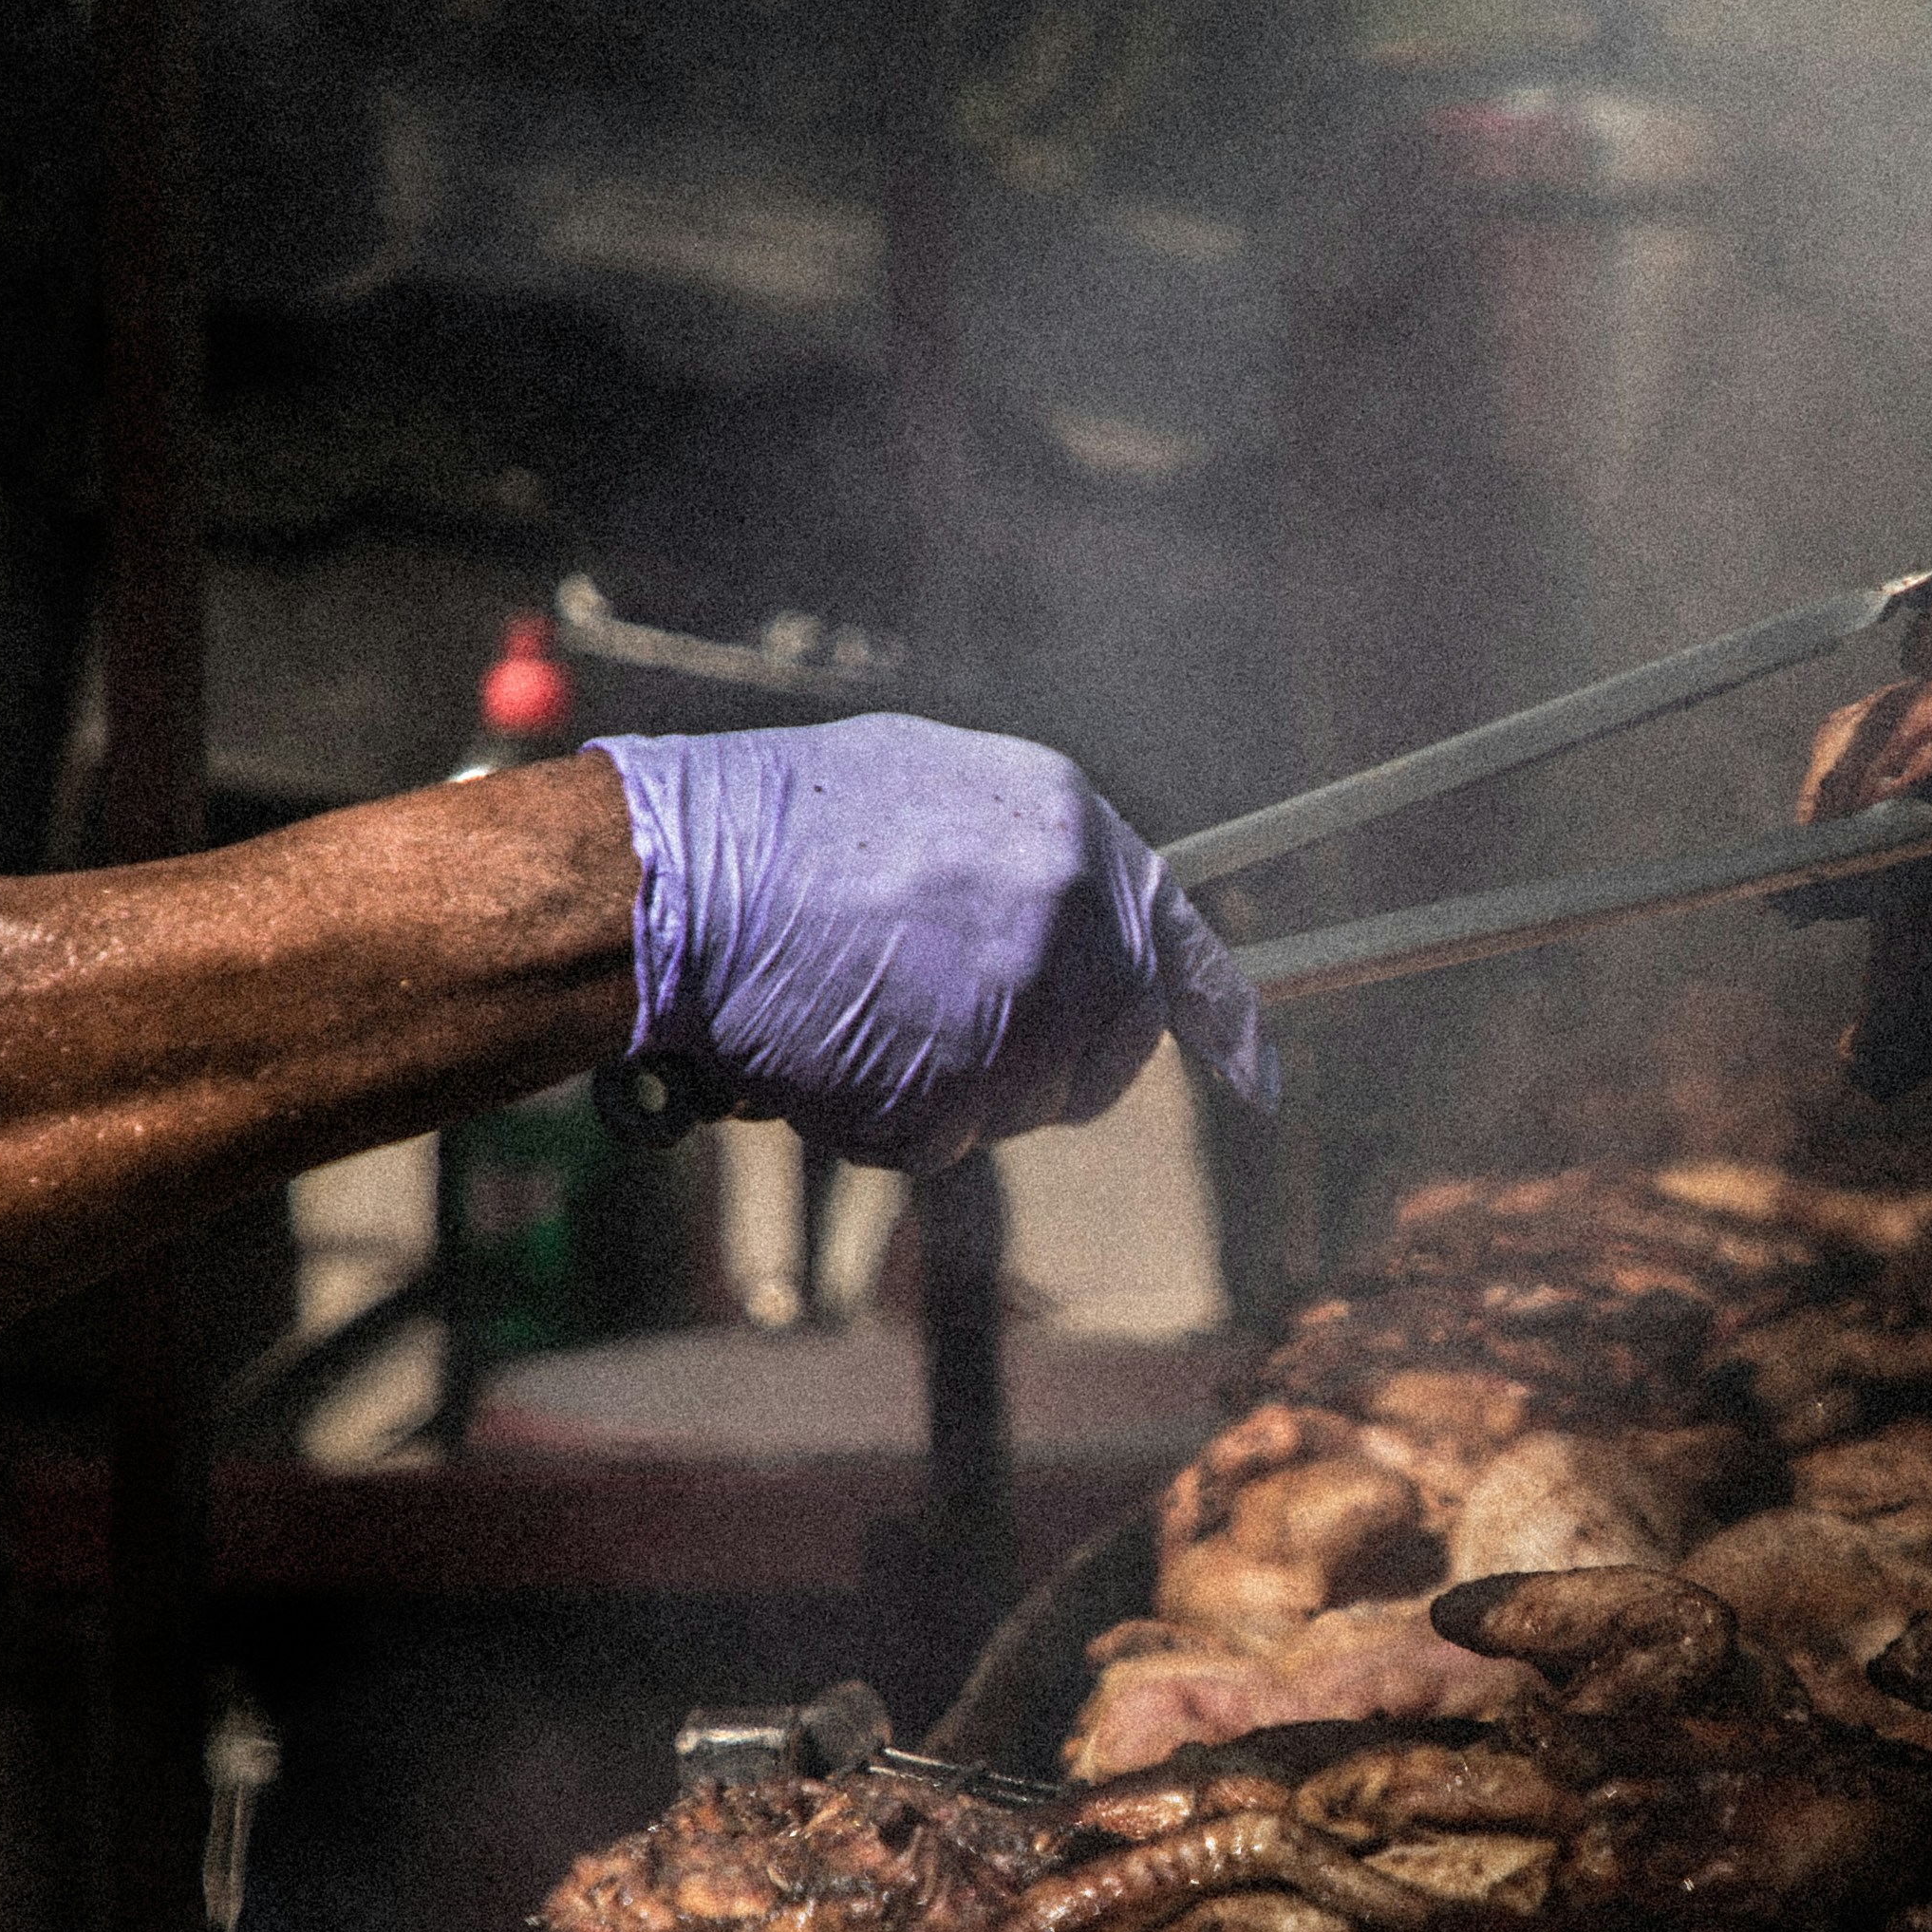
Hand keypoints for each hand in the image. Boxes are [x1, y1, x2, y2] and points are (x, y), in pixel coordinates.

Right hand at [594, 716, 1269, 1172]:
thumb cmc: (772, 832)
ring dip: (950, 1087)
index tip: (1258, 1072)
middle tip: (952, 1043)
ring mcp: (1020, 1011)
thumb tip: (1075, 914)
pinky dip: (882, 1117)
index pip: (1178, 939)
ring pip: (1021, 1101)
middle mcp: (1068, 917)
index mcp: (1066, 828)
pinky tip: (824, 1051)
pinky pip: (942, 1138)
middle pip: (1112, 1047)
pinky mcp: (959, 1091)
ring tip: (855, 1013)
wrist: (673, 882)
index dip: (1223, 1014)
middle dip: (1052, 1067)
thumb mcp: (927, 793)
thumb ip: (1023, 858)